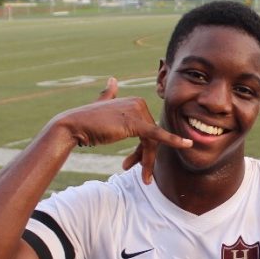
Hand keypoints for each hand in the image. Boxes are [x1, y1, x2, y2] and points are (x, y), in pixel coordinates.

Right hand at [53, 77, 191, 182]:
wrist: (73, 126)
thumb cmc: (86, 121)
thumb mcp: (101, 104)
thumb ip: (108, 93)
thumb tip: (112, 80)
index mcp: (135, 102)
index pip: (148, 129)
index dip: (144, 149)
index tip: (133, 164)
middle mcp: (139, 103)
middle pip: (152, 136)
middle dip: (147, 158)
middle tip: (144, 176)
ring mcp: (138, 112)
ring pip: (153, 141)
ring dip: (148, 162)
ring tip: (144, 178)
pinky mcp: (136, 123)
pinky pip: (157, 135)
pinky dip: (173, 140)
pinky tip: (186, 145)